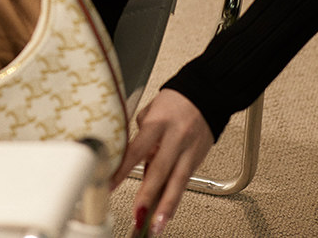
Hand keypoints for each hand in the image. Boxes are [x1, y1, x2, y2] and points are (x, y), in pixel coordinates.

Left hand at [110, 88, 213, 234]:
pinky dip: (175, 199)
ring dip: (165, 207)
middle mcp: (175, 137)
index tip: (110, 184)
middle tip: (137, 215)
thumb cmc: (175, 100)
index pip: (137, 149)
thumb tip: (129, 153)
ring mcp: (189, 150)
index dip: (123, 169)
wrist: (207, 93)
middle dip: (147, 196)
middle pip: (159, 170)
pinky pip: (185, 182)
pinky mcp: (198, 159)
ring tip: (155, 226)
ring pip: (176, 182)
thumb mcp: (151, 109)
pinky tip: (167, 214)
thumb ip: (140, 132)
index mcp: (158, 122)